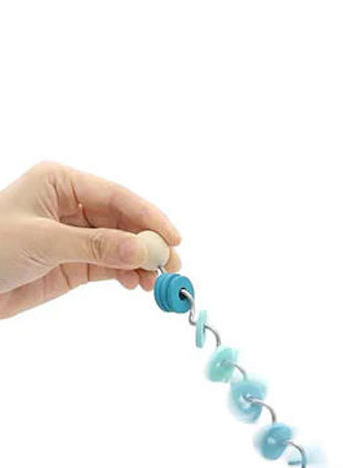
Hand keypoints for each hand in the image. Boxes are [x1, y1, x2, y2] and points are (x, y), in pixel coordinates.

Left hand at [0, 161, 180, 321]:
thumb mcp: (43, 242)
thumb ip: (96, 246)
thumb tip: (143, 250)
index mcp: (60, 183)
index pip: (116, 196)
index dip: (148, 217)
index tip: (174, 239)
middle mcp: (72, 204)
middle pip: (124, 221)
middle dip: (149, 244)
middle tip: (171, 267)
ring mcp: (76, 234)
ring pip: (122, 245)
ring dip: (142, 263)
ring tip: (155, 283)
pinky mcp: (76, 262)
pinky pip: (113, 265)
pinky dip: (128, 275)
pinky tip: (137, 285)